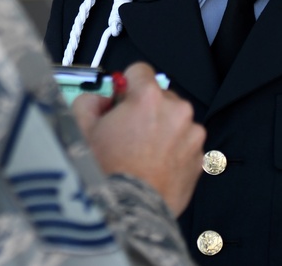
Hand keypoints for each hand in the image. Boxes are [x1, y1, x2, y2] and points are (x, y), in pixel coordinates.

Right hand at [72, 62, 204, 214]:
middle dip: (145, 109)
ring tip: (141, 153)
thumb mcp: (81, 126)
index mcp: (148, 97)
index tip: (122, 98)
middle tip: (127, 132)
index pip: (140, 70)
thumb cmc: (107, 172)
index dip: (126, 84)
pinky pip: (185, 144)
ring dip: (162, 130)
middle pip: (160, 96)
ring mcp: (191, 135)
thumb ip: (90, 101)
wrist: (128, 211)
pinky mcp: (199, 158)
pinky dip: (173, 151)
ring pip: (175, 120)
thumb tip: (100, 100)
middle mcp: (176, 111)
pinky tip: (153, 165)